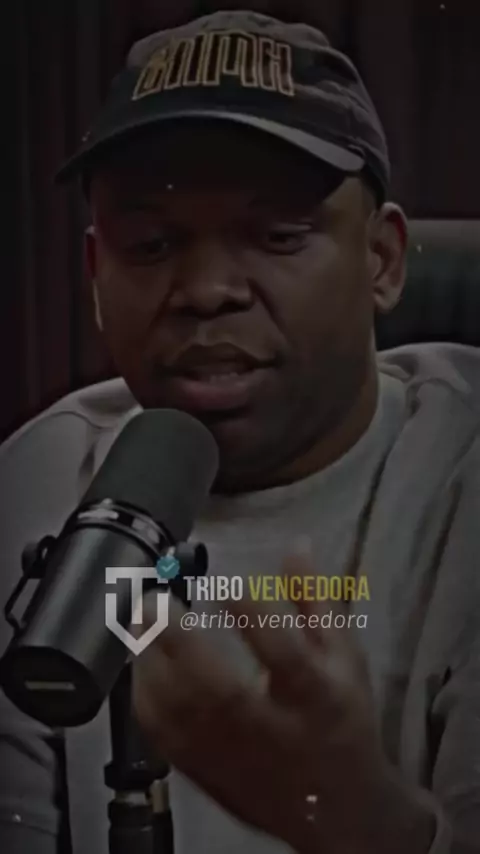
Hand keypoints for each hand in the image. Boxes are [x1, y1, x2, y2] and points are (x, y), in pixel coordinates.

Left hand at [132, 555, 435, 853]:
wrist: (339, 808)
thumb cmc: (341, 718)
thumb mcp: (346, 658)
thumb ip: (316, 602)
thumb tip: (297, 545)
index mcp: (316, 697)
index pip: (287, 655)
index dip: (258, 617)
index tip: (230, 583)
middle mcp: (272, 730)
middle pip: (220, 692)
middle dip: (181, 643)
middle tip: (155, 600)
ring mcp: (234, 756)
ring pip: (180, 716)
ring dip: (151, 663)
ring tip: (140, 620)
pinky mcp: (206, 771)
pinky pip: (163, 736)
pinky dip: (144, 695)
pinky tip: (141, 661)